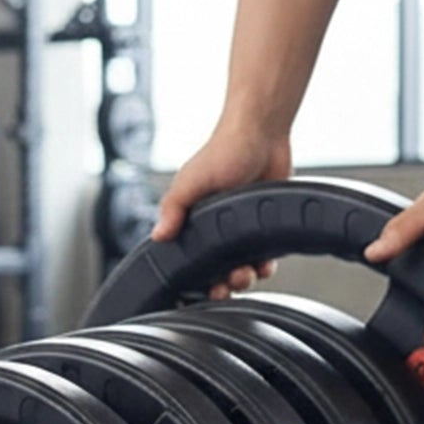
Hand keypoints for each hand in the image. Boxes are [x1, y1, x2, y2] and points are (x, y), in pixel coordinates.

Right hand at [153, 122, 291, 295]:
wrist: (263, 135)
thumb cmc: (223, 150)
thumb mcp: (190, 181)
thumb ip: (173, 208)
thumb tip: (158, 236)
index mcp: (192, 219)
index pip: (189, 259)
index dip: (196, 279)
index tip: (203, 288)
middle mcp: (215, 227)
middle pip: (215, 270)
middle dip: (222, 283)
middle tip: (227, 284)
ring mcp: (240, 228)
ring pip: (240, 267)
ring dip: (244, 278)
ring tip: (246, 274)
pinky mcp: (264, 225)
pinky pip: (263, 256)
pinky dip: (265, 266)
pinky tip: (265, 264)